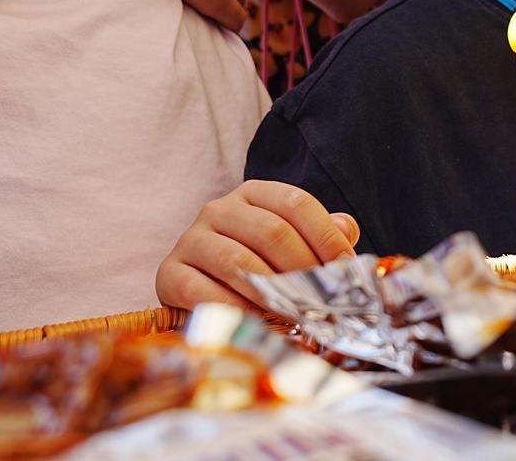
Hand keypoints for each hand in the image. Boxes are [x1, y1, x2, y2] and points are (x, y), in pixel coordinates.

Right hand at [156, 180, 359, 310]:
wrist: (198, 287)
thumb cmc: (256, 263)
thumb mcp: (291, 242)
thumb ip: (322, 233)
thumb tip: (346, 230)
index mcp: (254, 194)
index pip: (296, 203)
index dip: (325, 236)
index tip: (345, 267)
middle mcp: (219, 209)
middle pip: (271, 231)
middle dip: (302, 267)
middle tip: (320, 296)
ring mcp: (191, 239)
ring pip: (238, 261)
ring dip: (271, 290)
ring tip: (293, 311)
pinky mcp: (169, 273)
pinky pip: (202, 290)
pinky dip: (233, 307)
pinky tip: (254, 320)